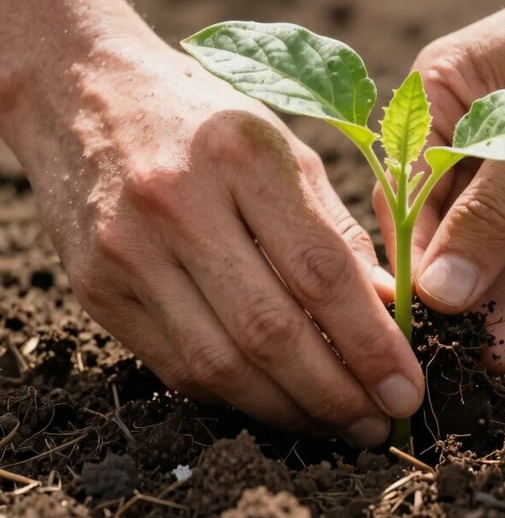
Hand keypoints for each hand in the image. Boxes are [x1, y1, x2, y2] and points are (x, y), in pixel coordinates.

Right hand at [13, 35, 423, 444]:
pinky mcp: (94, 290)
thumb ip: (334, 227)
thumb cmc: (201, 114)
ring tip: (336, 424)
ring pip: (220, 365)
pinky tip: (274, 401)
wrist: (83, 92)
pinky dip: (233, 396)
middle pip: (270, 331)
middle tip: (381, 425)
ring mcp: (127, 251)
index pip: (320, 270)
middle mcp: (178, 204)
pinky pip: (175, 366)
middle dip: (337, 394)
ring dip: (288, 410)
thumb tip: (388, 311)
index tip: (408, 388)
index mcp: (240, 154)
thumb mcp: (280, 145)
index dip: (372, 343)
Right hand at [375, 0, 504, 372]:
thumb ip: (491, 209)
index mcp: (443, 100)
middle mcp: (480, 143)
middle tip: (457, 359)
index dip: (412, 256)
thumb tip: (442, 290)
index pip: (410, 191)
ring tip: (501, 365)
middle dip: (461, 294)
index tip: (412, 323)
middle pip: (458, 232)